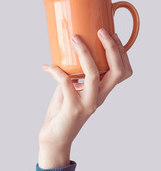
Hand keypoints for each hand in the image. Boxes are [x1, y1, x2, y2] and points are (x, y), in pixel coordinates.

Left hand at [38, 29, 132, 168]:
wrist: (54, 139)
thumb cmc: (61, 113)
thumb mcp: (70, 91)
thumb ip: (72, 76)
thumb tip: (62, 56)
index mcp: (102, 91)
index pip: (123, 70)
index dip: (121, 51)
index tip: (109, 33)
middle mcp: (99, 97)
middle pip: (118, 70)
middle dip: (112, 48)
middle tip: (100, 31)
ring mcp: (87, 103)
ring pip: (94, 74)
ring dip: (85, 53)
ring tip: (75, 39)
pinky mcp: (72, 108)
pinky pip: (66, 83)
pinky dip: (56, 72)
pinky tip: (48, 67)